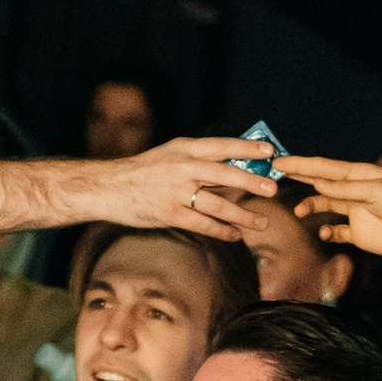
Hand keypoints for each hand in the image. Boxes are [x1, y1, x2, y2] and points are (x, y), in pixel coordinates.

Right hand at [98, 139, 282, 240]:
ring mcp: (176, 191)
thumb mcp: (170, 156)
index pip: (222, 145)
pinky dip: (221, 231)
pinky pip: (203, 224)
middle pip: (224, 174)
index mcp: (184, 148)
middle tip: (273, 188)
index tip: (269, 152)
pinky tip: (235, 235)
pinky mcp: (170, 213)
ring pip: (217, 204)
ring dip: (242, 215)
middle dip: (251, 182)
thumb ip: (199, 161)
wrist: (109, 187)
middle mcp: (182, 167)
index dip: (247, 148)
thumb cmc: (144, 171)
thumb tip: (235, 171)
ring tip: (262, 222)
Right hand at [278, 156, 381, 257]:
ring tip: (300, 211)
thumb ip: (347, 191)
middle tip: (274, 174)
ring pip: (325, 207)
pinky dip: (327, 232)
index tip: (278, 161)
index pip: (323, 168)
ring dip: (311, 207)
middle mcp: (354, 192)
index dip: (300, 164)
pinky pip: (337, 232)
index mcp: (359, 175)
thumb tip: (318, 186)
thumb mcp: (377, 192)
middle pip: (320, 183)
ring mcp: (356, 212)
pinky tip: (324, 233)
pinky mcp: (360, 233)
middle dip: (298, 178)